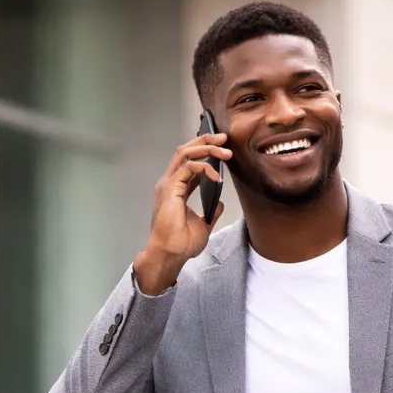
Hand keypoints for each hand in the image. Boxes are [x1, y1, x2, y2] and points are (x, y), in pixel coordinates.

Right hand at [133, 133, 230, 294]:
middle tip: (224, 138)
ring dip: (206, 148)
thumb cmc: (180, 244)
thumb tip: (219, 202)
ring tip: (225, 151)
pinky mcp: (171, 189)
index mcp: (175, 189)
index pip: (189, 162)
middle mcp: (170, 183)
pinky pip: (188, 168)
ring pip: (185, 153)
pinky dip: (204, 167)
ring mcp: (168, 185)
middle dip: (205, 141)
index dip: (205, 152)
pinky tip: (216, 175)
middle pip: (185, 151)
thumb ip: (210, 211)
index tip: (223, 148)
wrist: (170, 254)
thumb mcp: (203, 225)